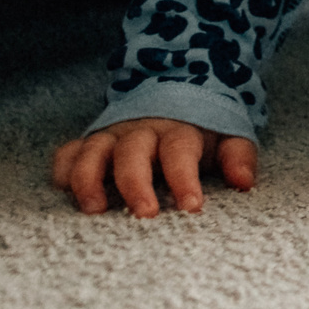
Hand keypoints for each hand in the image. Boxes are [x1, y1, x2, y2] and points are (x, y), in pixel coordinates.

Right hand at [53, 118, 256, 217]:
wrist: (174, 92)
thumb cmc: (201, 129)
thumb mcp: (228, 136)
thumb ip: (239, 157)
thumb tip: (245, 182)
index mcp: (178, 131)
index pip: (180, 151)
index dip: (184, 178)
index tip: (192, 207)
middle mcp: (141, 132)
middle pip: (133, 152)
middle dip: (136, 183)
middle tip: (144, 215)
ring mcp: (112, 137)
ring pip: (92, 152)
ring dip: (89, 178)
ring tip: (94, 210)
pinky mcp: (89, 144)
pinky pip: (68, 153)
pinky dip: (64, 170)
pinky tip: (64, 193)